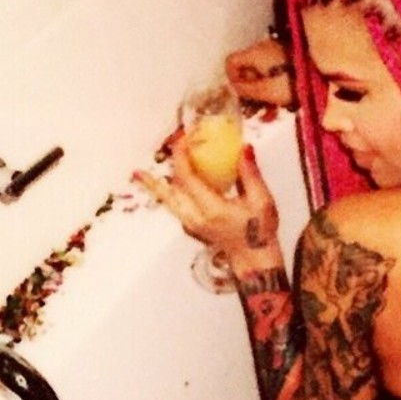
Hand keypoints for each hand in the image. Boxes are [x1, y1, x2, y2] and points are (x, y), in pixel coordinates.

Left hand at [135, 138, 280, 269]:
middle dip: (169, 165)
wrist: (255, 260)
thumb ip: (250, 174)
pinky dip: (168, 194)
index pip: (187, 177)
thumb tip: (244, 149)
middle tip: (167, 147)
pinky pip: (174, 207)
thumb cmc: (259, 234)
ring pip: (168, 200)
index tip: (183, 139)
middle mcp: (196, 218)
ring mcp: (191, 224)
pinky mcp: (192, 228)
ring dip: (155, 185)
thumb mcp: (261, 201)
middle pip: (171, 188)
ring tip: (139, 174)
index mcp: (212, 209)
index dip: (182, 156)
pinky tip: (166, 186)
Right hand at [225, 39, 296, 108]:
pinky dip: (276, 91)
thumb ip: (247, 91)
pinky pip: (276, 77)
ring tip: (270, 115)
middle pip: (247, 72)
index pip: (231, 63)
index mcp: (255, 54)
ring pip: (263, 77)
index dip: (232, 81)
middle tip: (255, 113)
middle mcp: (264, 51)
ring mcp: (278, 56)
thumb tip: (233, 89)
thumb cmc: (294, 79)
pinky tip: (283, 108)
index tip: (240, 97)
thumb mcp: (267, 90)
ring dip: (264, 97)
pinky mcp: (290, 62)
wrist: (324, 68)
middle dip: (250, 95)